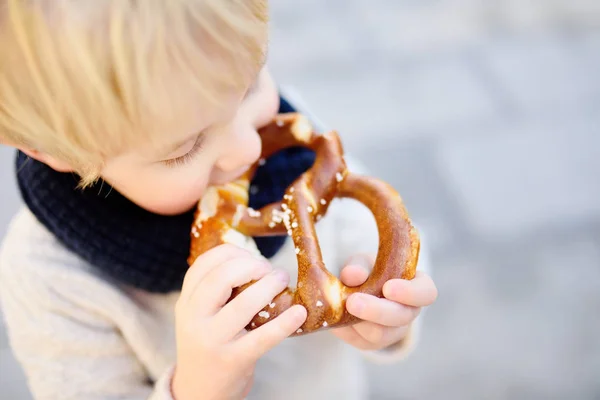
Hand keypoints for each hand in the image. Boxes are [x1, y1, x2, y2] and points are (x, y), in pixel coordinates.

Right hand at [172, 244, 306, 399]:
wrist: (198, 391)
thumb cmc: (208, 343)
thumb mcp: (199, 315)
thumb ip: (214, 289)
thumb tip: (253, 258)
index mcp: (186, 302)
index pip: (203, 264)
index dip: (231, 252)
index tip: (250, 255)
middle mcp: (194, 319)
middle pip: (221, 278)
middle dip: (250, 265)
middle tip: (269, 268)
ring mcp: (213, 340)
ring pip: (244, 305)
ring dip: (270, 286)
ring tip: (283, 280)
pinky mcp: (234, 360)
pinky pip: (263, 337)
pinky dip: (285, 323)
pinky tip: (299, 312)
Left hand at [330, 254, 436, 351]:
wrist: (355, 290)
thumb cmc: (367, 270)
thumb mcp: (363, 262)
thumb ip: (359, 266)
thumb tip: (353, 275)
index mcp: (416, 287)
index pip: (426, 293)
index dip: (410, 293)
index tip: (388, 287)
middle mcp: (409, 312)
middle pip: (402, 317)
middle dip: (377, 310)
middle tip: (353, 301)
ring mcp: (393, 331)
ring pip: (381, 334)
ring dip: (360, 322)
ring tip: (342, 307)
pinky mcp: (372, 343)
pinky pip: (361, 341)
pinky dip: (346, 329)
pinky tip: (336, 317)